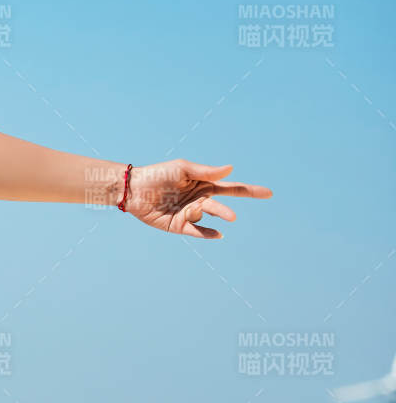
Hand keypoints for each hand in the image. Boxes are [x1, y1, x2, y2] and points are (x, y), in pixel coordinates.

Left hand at [122, 159, 272, 238]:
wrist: (133, 189)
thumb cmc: (158, 174)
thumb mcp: (182, 169)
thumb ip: (205, 171)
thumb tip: (230, 169)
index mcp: (204, 185)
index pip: (232, 188)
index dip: (250, 190)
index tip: (269, 193)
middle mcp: (200, 200)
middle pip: (221, 205)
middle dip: (226, 211)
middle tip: (231, 216)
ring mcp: (190, 214)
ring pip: (207, 216)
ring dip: (207, 216)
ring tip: (203, 211)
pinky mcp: (179, 226)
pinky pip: (197, 231)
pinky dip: (207, 233)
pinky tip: (217, 234)